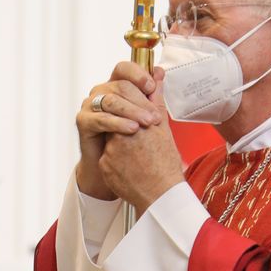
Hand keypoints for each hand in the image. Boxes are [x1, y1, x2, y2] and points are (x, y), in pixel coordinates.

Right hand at [75, 62, 160, 199]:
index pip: (124, 69)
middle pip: (120, 85)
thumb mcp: (144, 115)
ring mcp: (89, 105)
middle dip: (141, 100)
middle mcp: (100, 92)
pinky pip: (101, 119)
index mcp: (115, 85)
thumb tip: (160, 71)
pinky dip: (119, 123)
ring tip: (148, 123)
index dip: (138, 74)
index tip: (152, 87)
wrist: (115, 166)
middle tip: (156, 116)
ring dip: (132, 111)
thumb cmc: (130, 139)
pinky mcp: (83, 121)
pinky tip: (132, 130)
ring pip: (111, 100)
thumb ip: (151, 94)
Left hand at [97, 72, 183, 213]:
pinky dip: (116, 161)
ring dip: (119, 144)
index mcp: (135, 123)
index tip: (137, 120)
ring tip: (136, 157)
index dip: (129, 110)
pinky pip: (106, 158)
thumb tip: (157, 74)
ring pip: (109, 140)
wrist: (161, 196)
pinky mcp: (105, 166)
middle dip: (123, 126)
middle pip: (114, 121)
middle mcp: (119, 135)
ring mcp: (110, 152)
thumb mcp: (163, 129)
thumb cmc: (166, 164)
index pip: (121, 105)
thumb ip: (156, 100)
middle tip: (137, 140)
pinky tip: (129, 169)